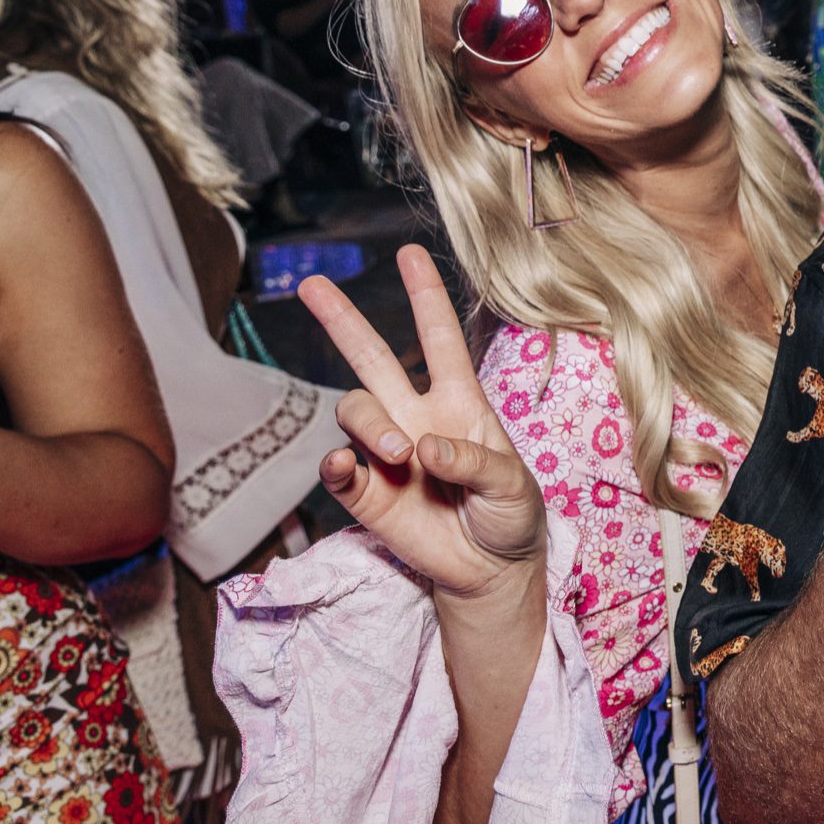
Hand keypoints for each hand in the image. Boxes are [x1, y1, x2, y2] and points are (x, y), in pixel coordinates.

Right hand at [298, 244, 545, 603]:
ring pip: (354, 410)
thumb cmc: (510, 516)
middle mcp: (417, 417)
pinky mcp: (367, 494)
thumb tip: (422, 445)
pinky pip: (338, 468)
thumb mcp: (512, 485)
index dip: (426, 296)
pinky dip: (337, 462)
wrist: (492, 571)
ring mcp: (388, 454)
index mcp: (461, 402)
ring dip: (368, 422)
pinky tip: (349, 464)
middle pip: (372, 359)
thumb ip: (474, 461)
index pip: (440, 339)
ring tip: (400, 451)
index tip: (409, 253)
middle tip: (311, 284)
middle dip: (343, 321)